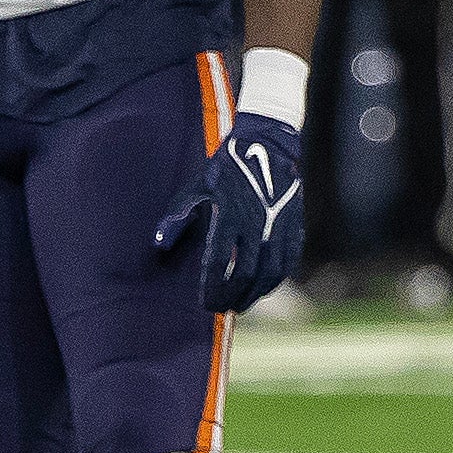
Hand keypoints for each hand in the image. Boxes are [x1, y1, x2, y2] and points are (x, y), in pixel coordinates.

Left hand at [153, 111, 303, 313]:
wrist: (268, 144)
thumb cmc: (226, 167)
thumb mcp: (198, 186)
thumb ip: (177, 215)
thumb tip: (158, 243)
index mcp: (230, 214)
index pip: (219, 263)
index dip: (212, 287)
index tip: (205, 302)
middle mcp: (256, 223)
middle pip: (246, 274)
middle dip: (232, 296)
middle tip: (221, 309)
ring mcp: (278, 225)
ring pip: (269, 273)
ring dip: (254, 294)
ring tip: (240, 305)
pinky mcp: (294, 224)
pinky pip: (288, 261)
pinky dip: (276, 280)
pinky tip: (263, 289)